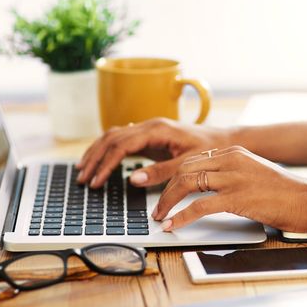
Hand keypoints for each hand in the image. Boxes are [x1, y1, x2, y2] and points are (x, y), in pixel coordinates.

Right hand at [75, 118, 231, 187]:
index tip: (97, 181)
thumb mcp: (187, 164)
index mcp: (157, 129)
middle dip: (94, 158)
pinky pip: (122, 140)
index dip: (105, 164)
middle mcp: (149, 125)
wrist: (224, 141)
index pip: (121, 145)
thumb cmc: (209, 150)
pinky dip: (107, 150)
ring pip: (113, 136)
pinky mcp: (150, 136)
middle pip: (111, 138)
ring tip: (83, 170)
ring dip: (96, 152)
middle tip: (83, 178)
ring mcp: (148, 129)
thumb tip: (133, 179)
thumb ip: (161, 172)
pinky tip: (99, 160)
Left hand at [152, 146, 306, 231]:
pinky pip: (199, 206)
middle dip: (165, 189)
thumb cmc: (285, 192)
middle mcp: (231, 160)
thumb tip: (207, 189)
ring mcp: (234, 177)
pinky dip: (181, 216)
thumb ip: (231, 174)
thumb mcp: (254, 173)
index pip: (192, 160)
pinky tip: (173, 225)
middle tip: (157, 207)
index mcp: (234, 152)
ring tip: (160, 217)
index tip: (164, 191)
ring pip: (187, 183)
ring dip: (167, 202)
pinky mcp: (238, 197)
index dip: (172, 177)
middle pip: (184, 169)